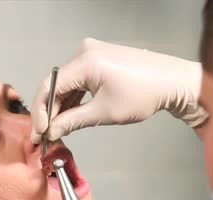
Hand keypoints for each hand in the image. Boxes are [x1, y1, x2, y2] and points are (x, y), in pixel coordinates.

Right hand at [31, 38, 208, 142]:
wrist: (173, 82)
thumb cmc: (145, 94)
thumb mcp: (104, 112)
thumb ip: (72, 121)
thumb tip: (52, 131)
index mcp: (85, 61)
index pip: (49, 86)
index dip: (40, 113)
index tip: (38, 133)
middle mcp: (85, 51)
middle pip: (56, 84)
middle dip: (49, 111)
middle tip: (44, 135)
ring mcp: (92, 53)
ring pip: (66, 84)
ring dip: (60, 106)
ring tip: (56, 130)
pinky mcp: (99, 59)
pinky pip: (78, 79)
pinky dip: (73, 98)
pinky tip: (68, 117)